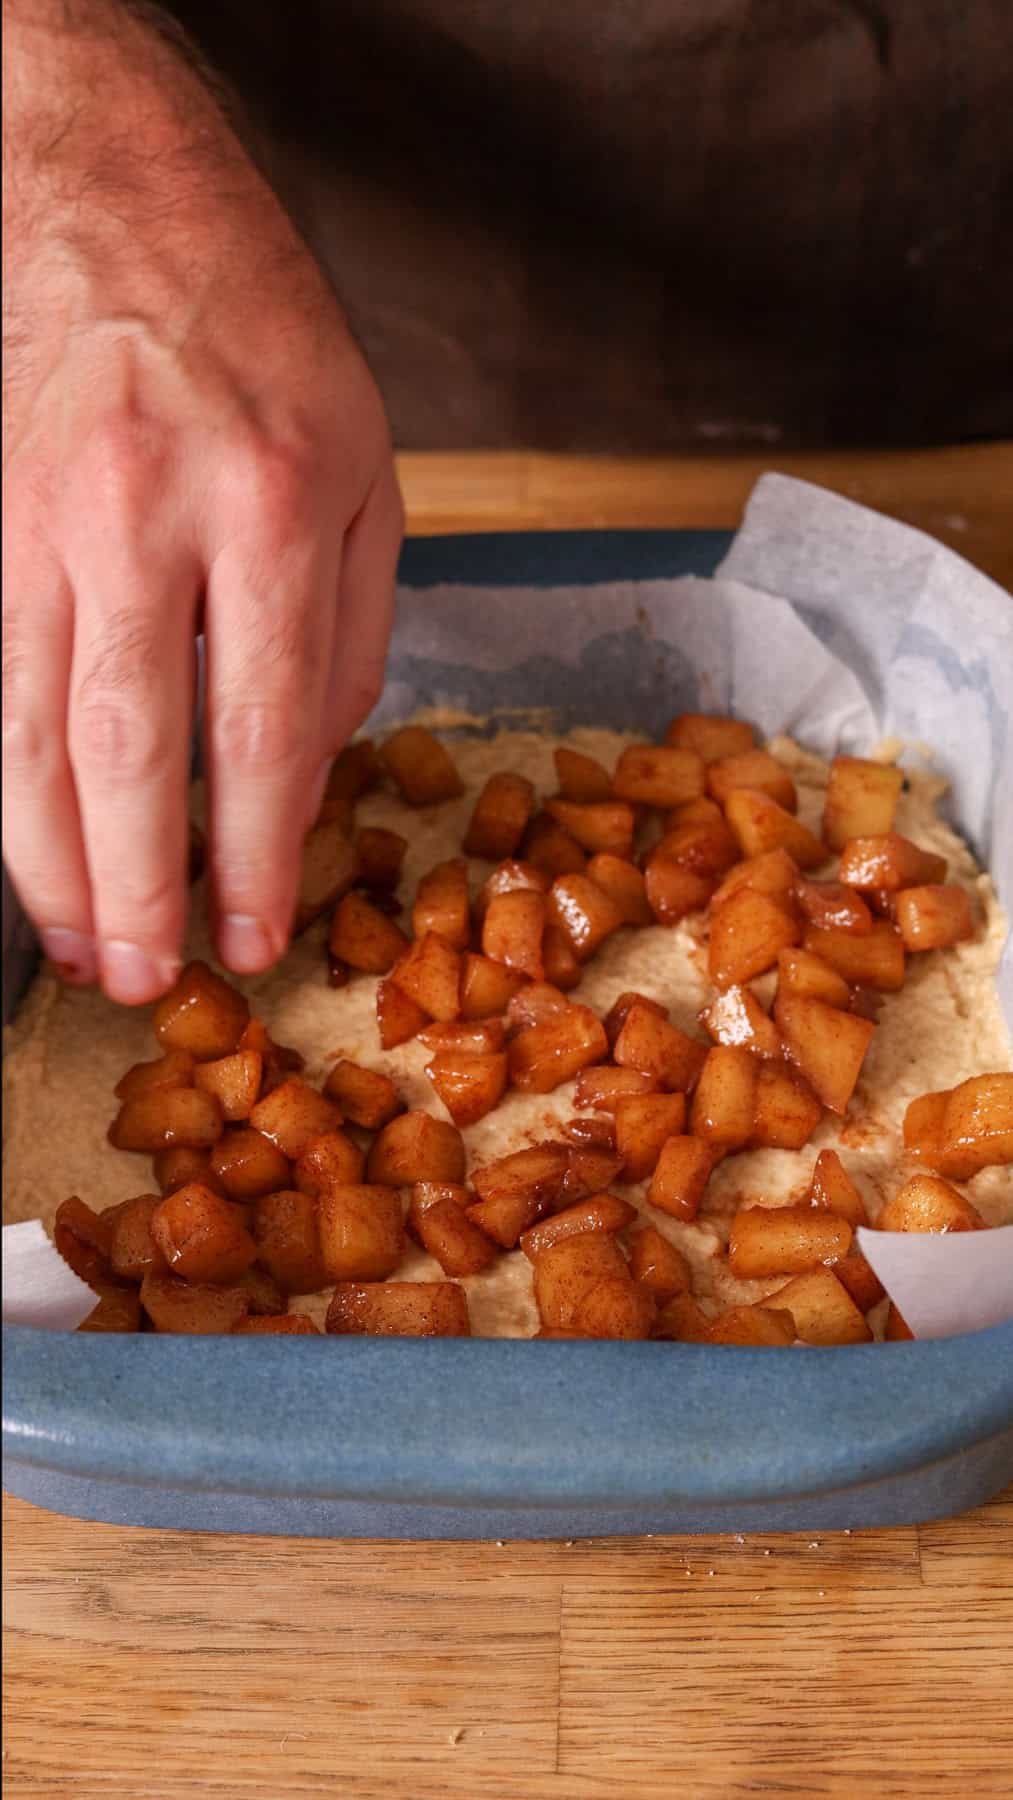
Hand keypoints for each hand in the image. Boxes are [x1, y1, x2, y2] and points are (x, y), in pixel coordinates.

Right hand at [2, 0, 402, 1002]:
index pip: (264, 727)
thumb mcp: (370, 472)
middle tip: (146, 982)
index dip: (258, 856)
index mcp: (275, 506)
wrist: (117, 202)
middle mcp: (148, 519)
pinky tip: (28, 851)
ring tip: (77, 951)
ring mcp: (48, 524)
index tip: (257, 937)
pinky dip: (8, 784)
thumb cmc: (265, 339)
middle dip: (136, 889)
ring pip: (33, 732)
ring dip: (50, 863)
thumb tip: (307, 767)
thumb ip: (353, 631)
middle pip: (130, 752)